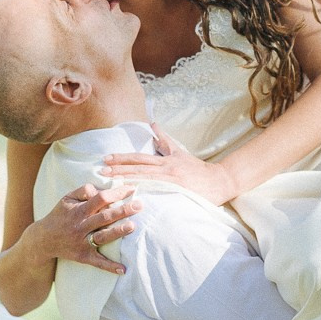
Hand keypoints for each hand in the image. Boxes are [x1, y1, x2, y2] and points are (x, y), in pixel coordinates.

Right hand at [34, 182, 141, 274]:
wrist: (43, 240)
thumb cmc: (60, 215)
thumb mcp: (67, 198)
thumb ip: (84, 190)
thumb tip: (101, 189)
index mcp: (79, 210)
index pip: (100, 198)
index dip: (116, 193)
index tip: (131, 189)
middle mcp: (81, 226)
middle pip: (104, 216)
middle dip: (123, 210)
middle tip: (140, 205)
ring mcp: (82, 242)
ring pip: (102, 237)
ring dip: (117, 232)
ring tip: (133, 226)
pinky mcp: (82, 256)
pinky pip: (97, 262)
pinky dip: (110, 267)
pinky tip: (123, 269)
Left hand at [101, 123, 236, 205]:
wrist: (219, 181)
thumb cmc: (198, 169)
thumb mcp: (180, 152)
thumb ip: (165, 140)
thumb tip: (153, 124)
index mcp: (165, 160)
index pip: (139, 158)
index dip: (122, 158)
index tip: (106, 159)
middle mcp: (166, 169)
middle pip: (138, 167)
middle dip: (118, 169)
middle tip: (100, 171)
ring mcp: (172, 180)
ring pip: (145, 179)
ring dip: (126, 179)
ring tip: (110, 182)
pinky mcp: (178, 191)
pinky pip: (158, 191)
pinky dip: (145, 192)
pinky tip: (132, 195)